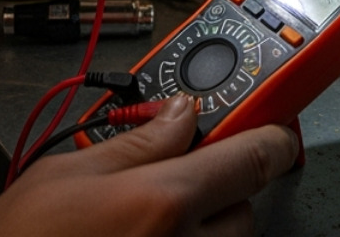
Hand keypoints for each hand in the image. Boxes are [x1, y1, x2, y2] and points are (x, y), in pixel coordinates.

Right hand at [0, 95, 298, 236]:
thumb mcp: (64, 173)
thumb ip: (136, 141)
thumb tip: (180, 114)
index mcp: (160, 204)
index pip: (253, 157)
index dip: (271, 132)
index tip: (275, 122)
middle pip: (244, 204)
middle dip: (219, 183)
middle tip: (176, 173)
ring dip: (203, 226)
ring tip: (144, 220)